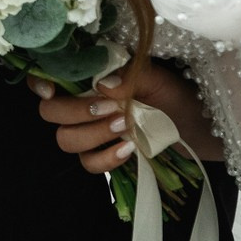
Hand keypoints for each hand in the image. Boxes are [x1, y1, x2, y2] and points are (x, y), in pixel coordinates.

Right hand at [32, 57, 224, 173]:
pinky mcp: (104, 156)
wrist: (199, 129)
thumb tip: (102, 82)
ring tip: (124, 126)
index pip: (48, 77)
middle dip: (74, 112)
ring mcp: (91, 132)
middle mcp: (83, 104)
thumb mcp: (158, 79)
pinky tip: (128, 149)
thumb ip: (129, 76)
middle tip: (110, 110)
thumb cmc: (177, 96)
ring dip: (92, 134)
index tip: (53, 91)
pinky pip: (88, 163)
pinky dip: (105, 158)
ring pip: (66, 139)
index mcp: (90, 77)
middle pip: (50, 112)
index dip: (41, 83)